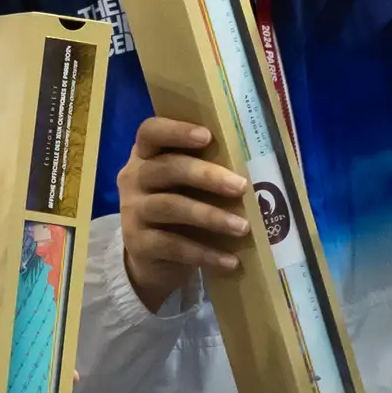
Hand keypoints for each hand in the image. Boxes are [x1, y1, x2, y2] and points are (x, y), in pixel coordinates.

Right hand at [117, 116, 249, 311]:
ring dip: (210, 216)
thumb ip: (206, 170)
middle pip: (166, 168)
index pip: (150, 132)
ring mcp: (133, 211)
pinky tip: (230, 261)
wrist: (153, 259)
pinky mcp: (137, 243)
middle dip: (206, 175)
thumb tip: (258, 168)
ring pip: (170, 207)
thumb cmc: (181, 209)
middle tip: (241, 186)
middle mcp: (134, 178)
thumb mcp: (187, 186)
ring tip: (243, 227)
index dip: (176, 131)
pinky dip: (205, 253)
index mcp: (146, 156)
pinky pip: (173, 245)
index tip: (207, 136)